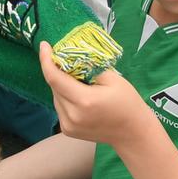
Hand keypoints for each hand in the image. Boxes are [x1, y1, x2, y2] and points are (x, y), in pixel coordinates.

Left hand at [39, 41, 154, 147]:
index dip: (46, 60)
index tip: (44, 45)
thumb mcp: (113, 79)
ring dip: (61, 85)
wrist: (132, 133)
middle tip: (65, 59)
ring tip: (76, 79)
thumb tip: (73, 58)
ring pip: (55, 97)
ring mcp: (68, 125)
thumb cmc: (127, 103)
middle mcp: (72, 115)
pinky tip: (77, 94)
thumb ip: (90, 68)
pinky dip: (64, 97)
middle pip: (54, 87)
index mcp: (84, 100)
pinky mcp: (68, 130)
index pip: (55, 78)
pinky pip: (60, 107)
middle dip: (57, 71)